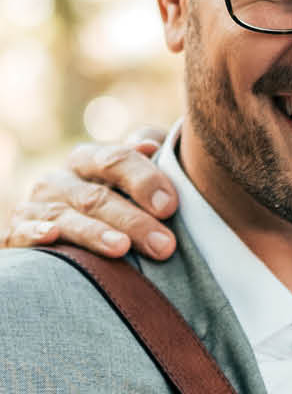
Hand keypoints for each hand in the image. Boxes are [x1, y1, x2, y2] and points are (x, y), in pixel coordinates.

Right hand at [8, 131, 177, 257]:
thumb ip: (146, 161)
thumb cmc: (123, 201)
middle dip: (132, 221)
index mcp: (90, 161)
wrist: (86, 227)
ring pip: (65, 217)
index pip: (115, 161)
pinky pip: (23, 231)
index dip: (143, 180)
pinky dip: (35, 232)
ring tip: (121, 247)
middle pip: (96, 197)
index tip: (169, 206)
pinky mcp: (19, 232)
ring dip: (94, 232)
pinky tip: (51, 234)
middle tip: (164, 245)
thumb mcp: (139, 176)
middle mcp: (61, 180)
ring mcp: (39, 206)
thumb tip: (147, 146)